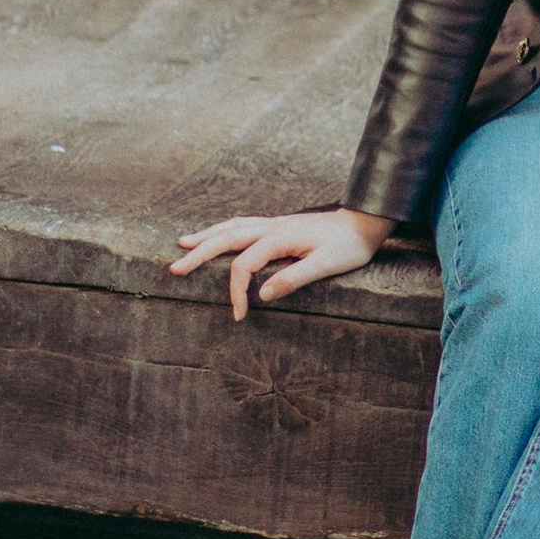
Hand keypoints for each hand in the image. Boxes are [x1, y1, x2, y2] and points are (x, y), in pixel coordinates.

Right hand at [168, 204, 396, 320]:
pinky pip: (242, 225)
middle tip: (175, 268)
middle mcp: (272, 227)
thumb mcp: (326, 265)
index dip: (236, 291)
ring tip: (182, 244)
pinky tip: (216, 234)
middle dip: (199, 253)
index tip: (239, 315)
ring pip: (231, 227)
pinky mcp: (278, 225)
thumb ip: (294, 278)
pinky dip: (223, 230)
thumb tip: (261, 293)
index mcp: (280, 238)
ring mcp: (274, 224)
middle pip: (226, 238)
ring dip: (206, 236)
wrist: (364, 223)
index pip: (244, 265)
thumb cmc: (348, 247)